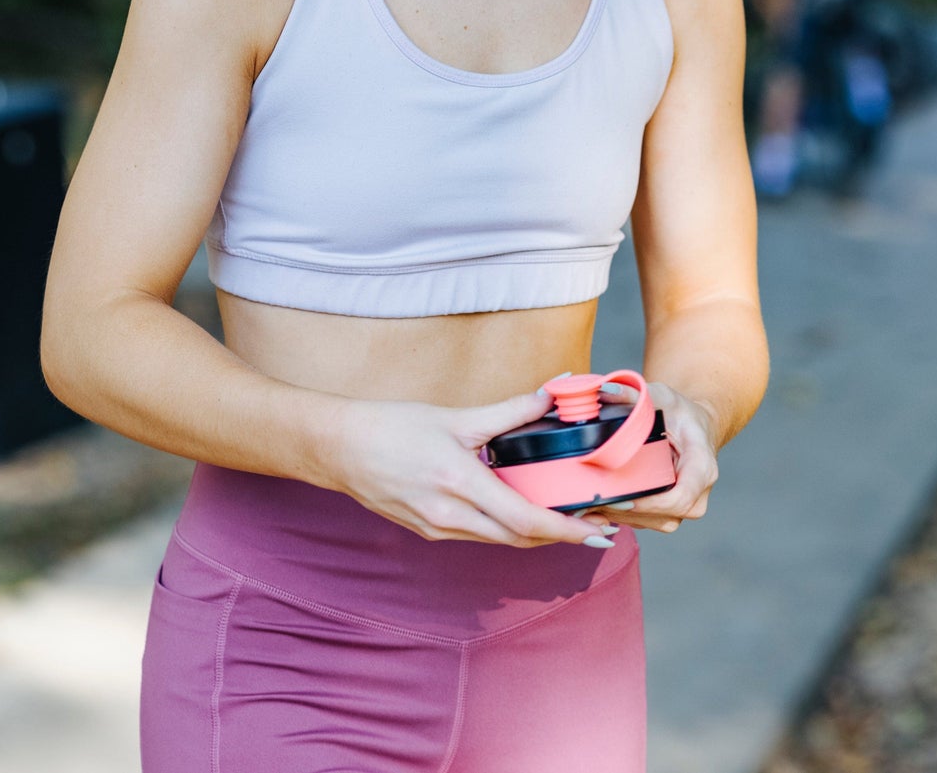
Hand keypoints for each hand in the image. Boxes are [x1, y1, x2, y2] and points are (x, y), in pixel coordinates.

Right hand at [331, 391, 622, 548]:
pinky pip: (478, 536)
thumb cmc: (390, 428)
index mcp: (460, 485)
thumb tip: (548, 397)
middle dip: (561, 536)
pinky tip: (518, 510)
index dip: (568, 530)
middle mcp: (450, 517)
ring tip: (565, 518)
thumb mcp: (454, 417)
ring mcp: (437, 529)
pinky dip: (505, 527)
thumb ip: (508, 412)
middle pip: (520, 539)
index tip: (598, 531)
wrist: (338, 449)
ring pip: (499, 540)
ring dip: (534, 534)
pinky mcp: (428, 532)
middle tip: (595, 526)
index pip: (527, 520)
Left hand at [574, 378, 718, 535]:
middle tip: (597, 498)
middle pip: (667, 516)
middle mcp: (700, 490)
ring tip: (596, 501)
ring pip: (657, 523)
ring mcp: (689, 504)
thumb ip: (634, 394)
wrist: (696, 425)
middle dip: (630, 512)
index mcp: (702, 465)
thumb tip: (604, 392)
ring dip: (626, 517)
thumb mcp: (660, 396)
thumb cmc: (679, 412)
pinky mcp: (674, 510)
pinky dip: (627, 516)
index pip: (681, 497)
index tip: (622, 498)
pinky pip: (651, 522)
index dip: (650, 504)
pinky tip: (605, 502)